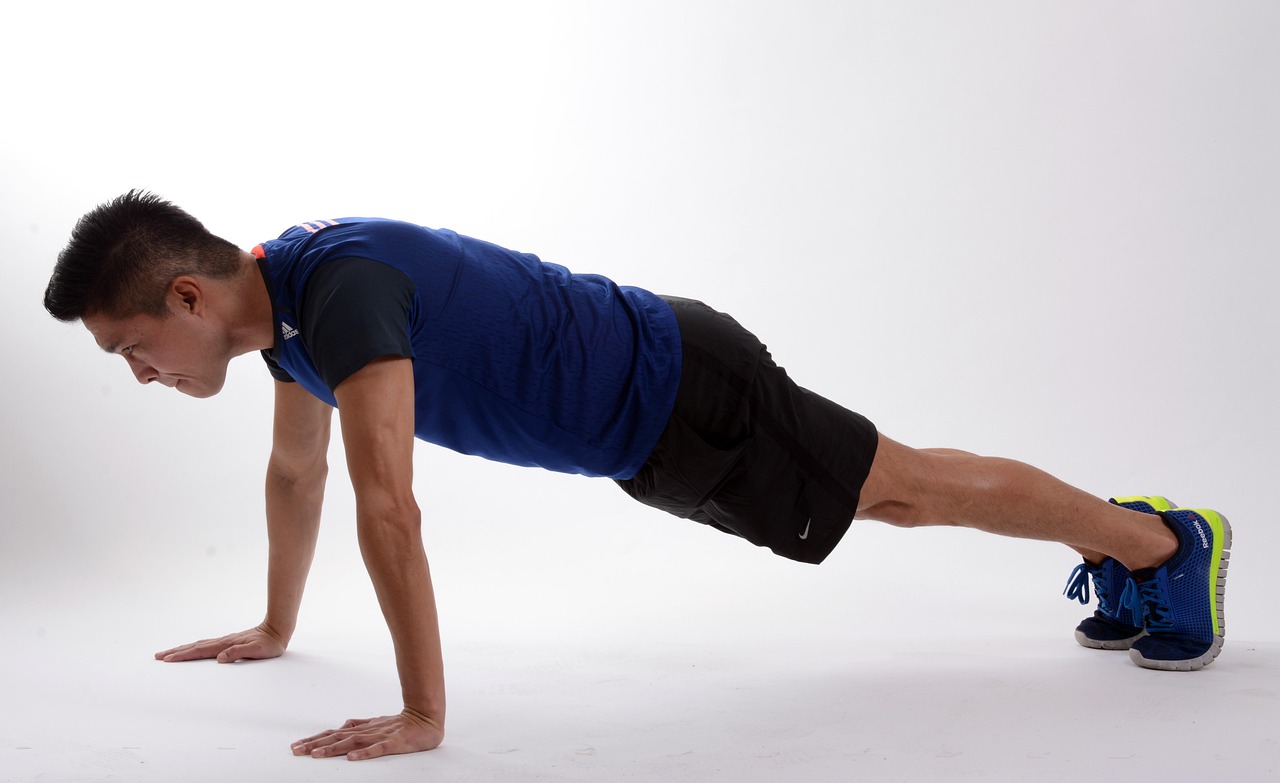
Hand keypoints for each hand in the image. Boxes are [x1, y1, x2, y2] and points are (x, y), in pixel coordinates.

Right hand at [154, 623, 287, 662]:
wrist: (277, 630)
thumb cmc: (269, 644)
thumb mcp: (257, 651)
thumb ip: (239, 653)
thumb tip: (219, 658)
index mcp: (226, 645)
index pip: (200, 651)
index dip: (183, 655)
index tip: (168, 659)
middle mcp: (222, 642)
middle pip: (194, 647)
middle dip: (176, 652)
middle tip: (158, 656)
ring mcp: (224, 641)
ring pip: (199, 645)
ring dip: (183, 649)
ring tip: (168, 652)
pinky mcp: (228, 642)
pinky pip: (206, 645)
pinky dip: (194, 647)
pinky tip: (192, 649)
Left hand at [291, 708, 443, 759]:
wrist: (427, 718)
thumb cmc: (401, 724)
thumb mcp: (376, 723)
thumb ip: (359, 725)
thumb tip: (341, 725)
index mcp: (362, 728)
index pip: (334, 733)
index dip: (315, 739)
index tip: (296, 746)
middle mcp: (367, 731)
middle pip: (337, 737)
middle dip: (315, 744)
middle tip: (296, 751)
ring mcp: (380, 736)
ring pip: (352, 743)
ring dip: (333, 748)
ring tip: (316, 755)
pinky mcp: (394, 743)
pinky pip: (378, 749)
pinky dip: (364, 753)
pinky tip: (352, 759)